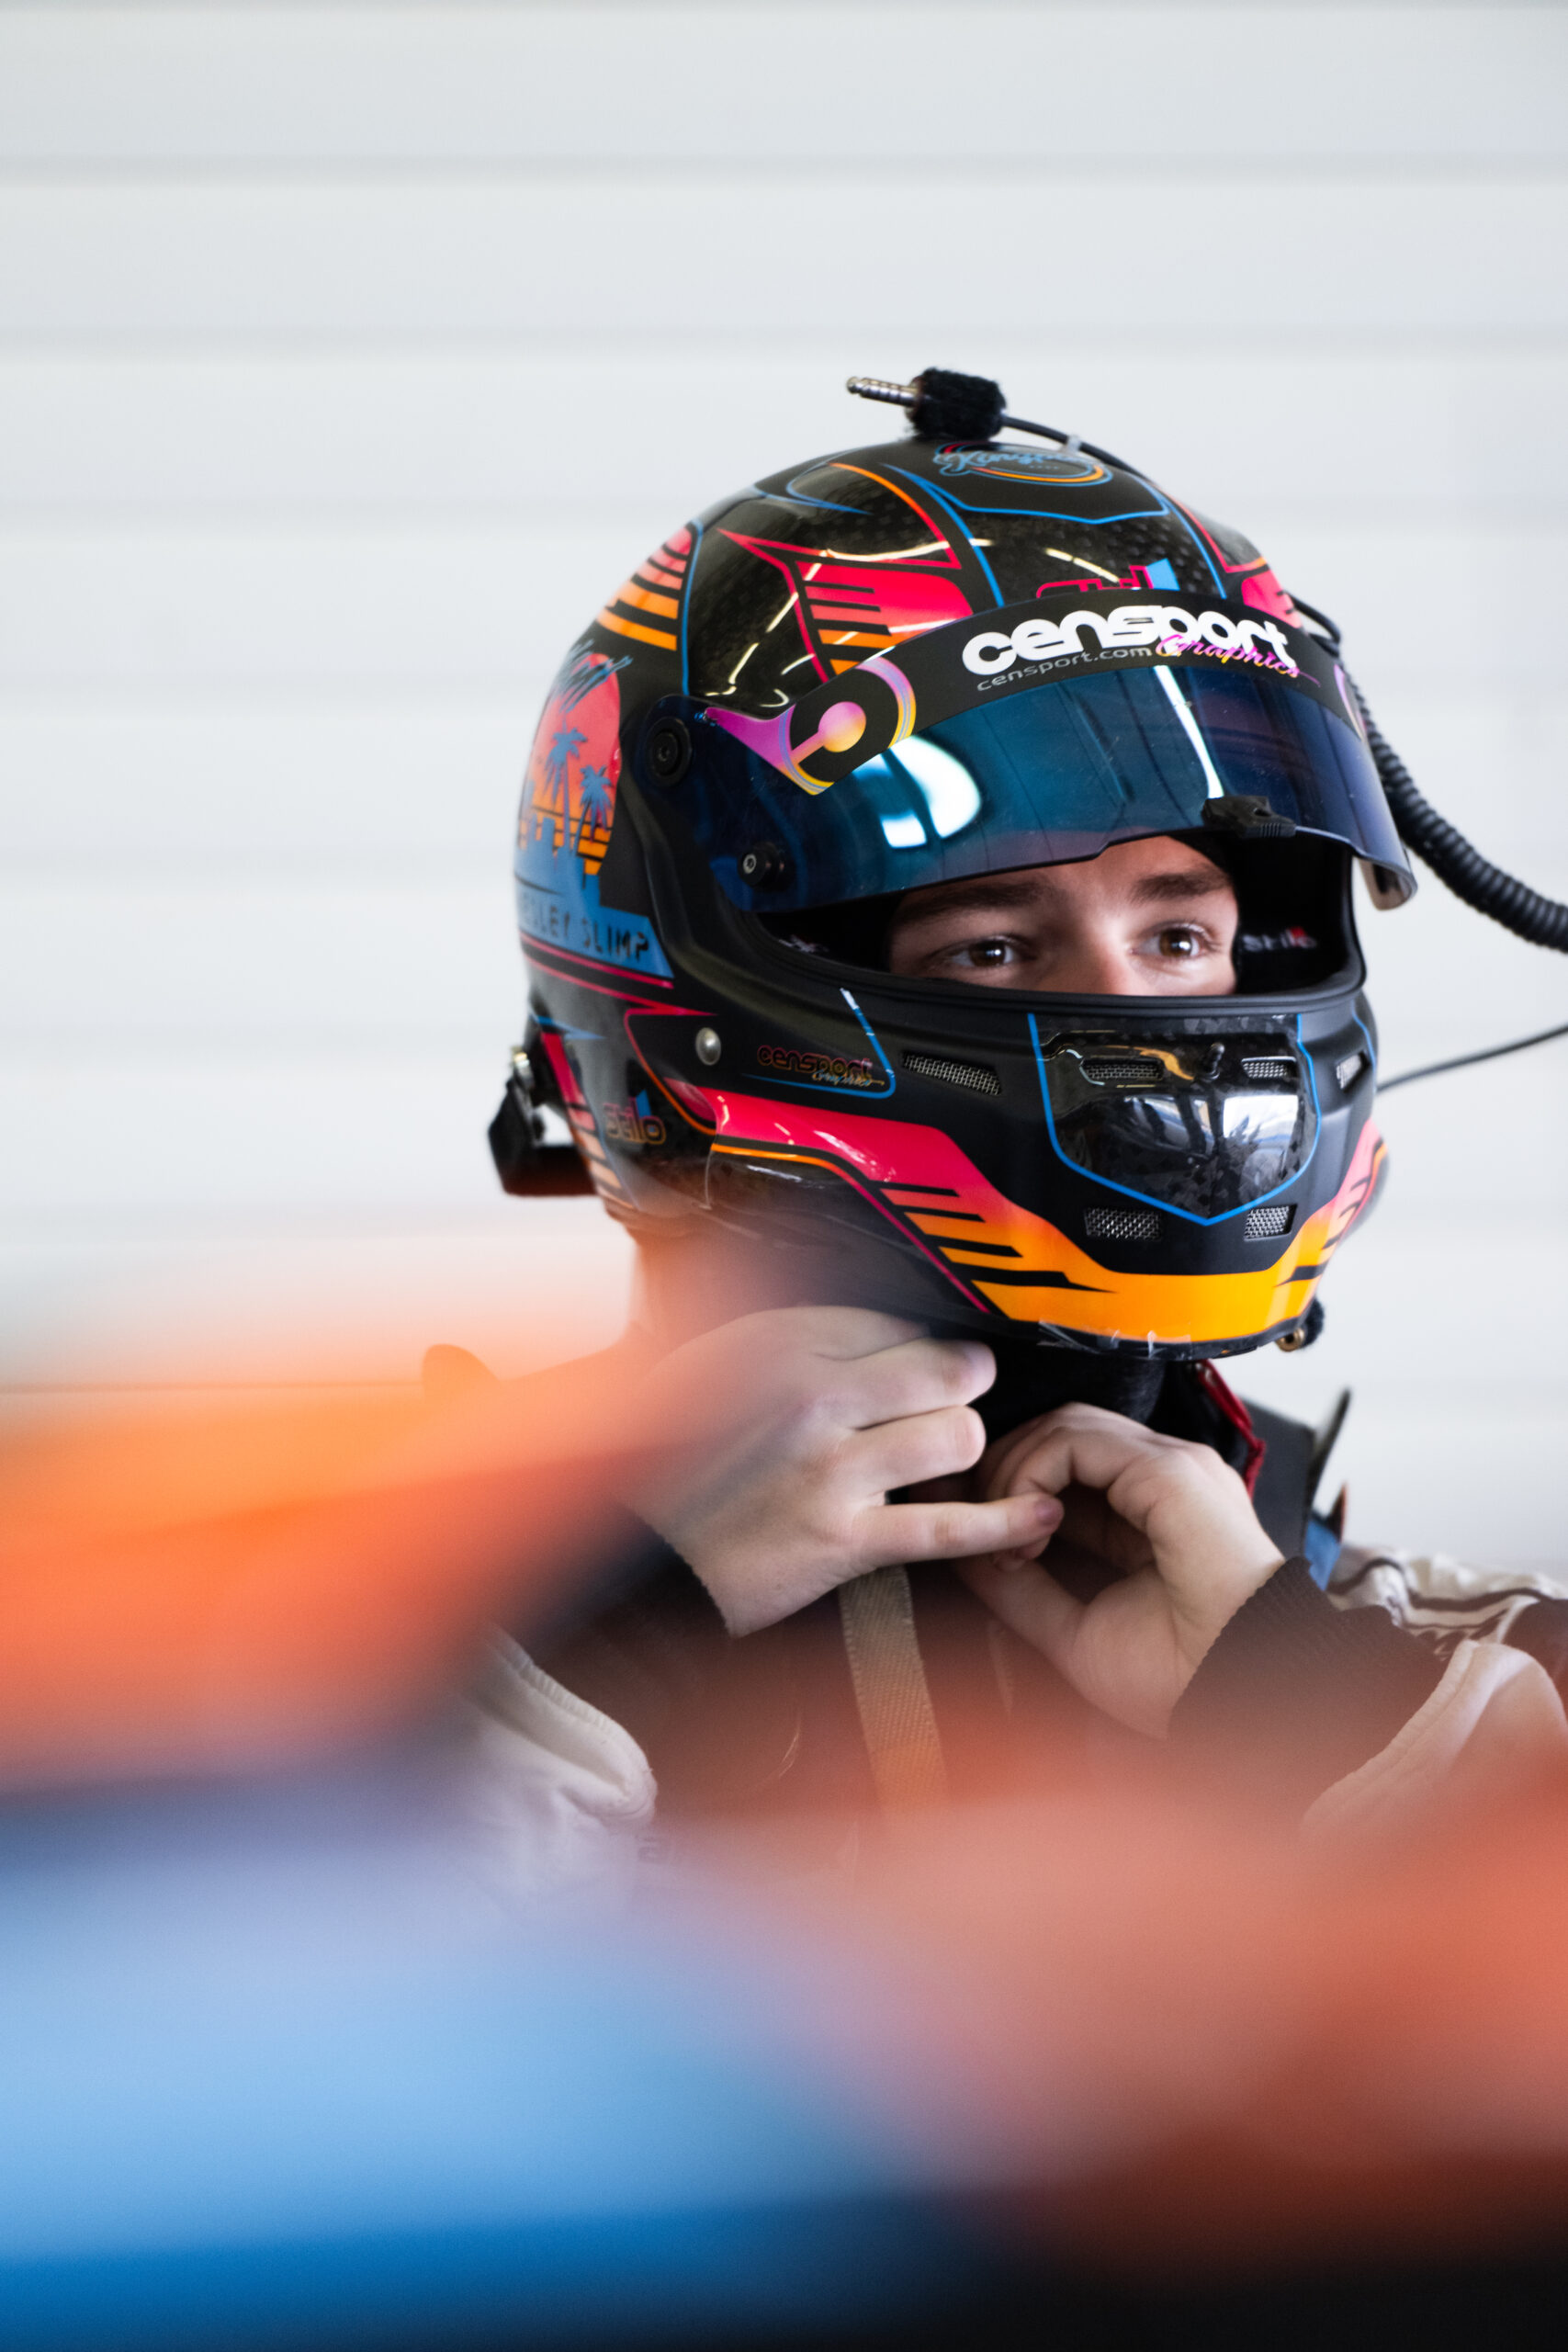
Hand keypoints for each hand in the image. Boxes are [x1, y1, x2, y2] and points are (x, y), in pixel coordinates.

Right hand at [622, 1308, 1061, 1635]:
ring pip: (957, 1437)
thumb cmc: (664, 1457)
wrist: (633, 1553)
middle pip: (947, 1368)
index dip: (919, 1343)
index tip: (919, 1360)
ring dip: (959, 1449)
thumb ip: (788, 1332)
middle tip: (953, 1396)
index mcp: (779, 1342)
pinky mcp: (846, 1542)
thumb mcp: (707, 1360)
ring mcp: (833, 1472)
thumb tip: (868, 1316)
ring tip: (940, 1458)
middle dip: (963, 1383)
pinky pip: (949, 1528)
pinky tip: (1035, 1512)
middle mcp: (812, 1397)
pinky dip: (1003, 1523)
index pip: (898, 1320)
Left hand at [960, 1403, 1283, 1735]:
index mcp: (1149, 1512)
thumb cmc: (1181, 1679)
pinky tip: (1028, 1526)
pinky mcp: (1171, 1472)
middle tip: (975, 1526)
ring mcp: (1172, 1467)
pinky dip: (1033, 1472)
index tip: (968, 1525)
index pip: (1063, 1464)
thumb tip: (964, 1554)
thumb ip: (1021, 1591)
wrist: (1246, 1699)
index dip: (1008, 1484)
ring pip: (1064, 1425)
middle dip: (1003, 1470)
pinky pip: (1078, 1441)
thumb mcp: (1074, 1630)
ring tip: (1003, 1536)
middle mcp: (1163, 1478)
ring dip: (1013, 1471)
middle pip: (1059, 1432)